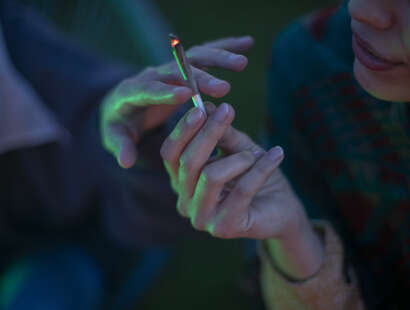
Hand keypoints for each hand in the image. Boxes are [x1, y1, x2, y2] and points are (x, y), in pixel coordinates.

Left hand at [100, 36, 253, 167]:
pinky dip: (225, 47)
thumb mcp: (114, 136)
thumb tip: (126, 162)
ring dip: (217, 58)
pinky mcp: (182, 68)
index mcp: (132, 92)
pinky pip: (204, 54)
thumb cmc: (120, 123)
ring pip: (193, 58)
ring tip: (242, 64)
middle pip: (175, 70)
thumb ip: (121, 146)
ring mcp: (168, 68)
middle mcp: (151, 75)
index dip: (166, 91)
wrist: (122, 102)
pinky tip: (246, 44)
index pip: (148, 89)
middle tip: (223, 89)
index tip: (187, 95)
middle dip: (199, 78)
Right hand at [160, 102, 305, 238]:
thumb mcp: (238, 148)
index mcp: (182, 181)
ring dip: (239, 158)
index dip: (183, 130)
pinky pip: (242, 190)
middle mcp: (185, 202)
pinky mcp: (224, 227)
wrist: (280, 208)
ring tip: (254, 154)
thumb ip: (223, 134)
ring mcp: (202, 218)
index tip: (201, 107)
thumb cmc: (254, 176)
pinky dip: (262, 168)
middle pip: (188, 162)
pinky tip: (277, 154)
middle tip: (227, 111)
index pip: (170, 154)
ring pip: (211, 176)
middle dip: (209, 133)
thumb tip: (207, 107)